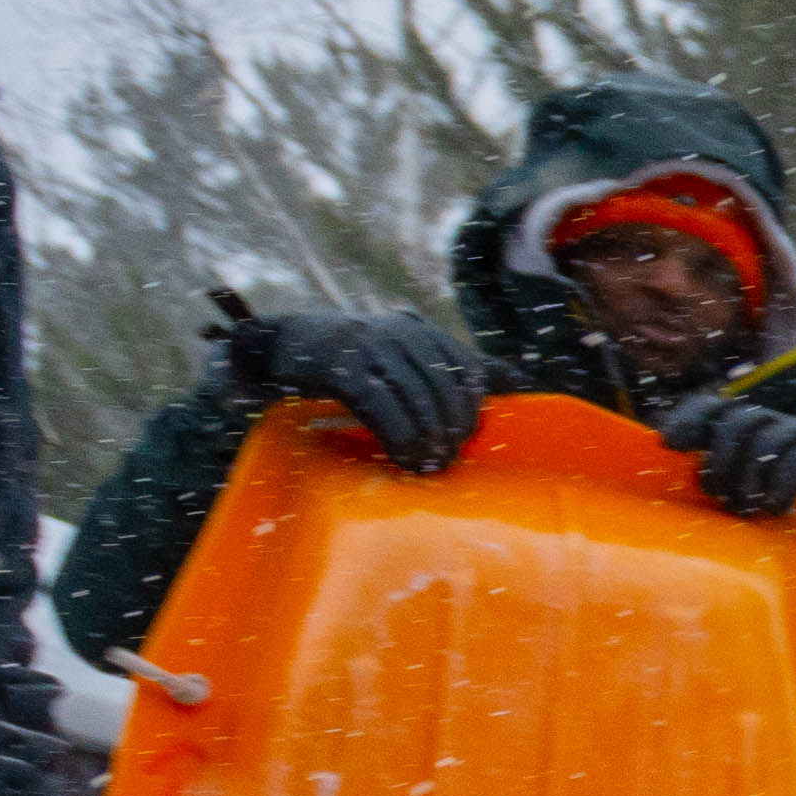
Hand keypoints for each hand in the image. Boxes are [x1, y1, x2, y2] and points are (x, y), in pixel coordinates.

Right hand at [212, 295, 483, 473]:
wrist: (283, 344)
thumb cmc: (347, 357)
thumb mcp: (397, 351)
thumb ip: (447, 365)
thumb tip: (512, 378)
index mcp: (417, 328)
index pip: (464, 367)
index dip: (471, 407)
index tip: (465, 438)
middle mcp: (398, 332)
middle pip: (442, 388)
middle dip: (451, 430)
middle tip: (447, 461)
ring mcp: (370, 348)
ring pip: (416, 400)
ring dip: (427, 441)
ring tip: (428, 466)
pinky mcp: (344, 370)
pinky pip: (384, 410)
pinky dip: (400, 440)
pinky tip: (403, 459)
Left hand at [665, 393, 795, 524]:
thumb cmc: (767, 515)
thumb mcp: (731, 492)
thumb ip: (706, 470)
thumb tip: (663, 440)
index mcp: (745, 426)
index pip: (713, 407)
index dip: (689, 419)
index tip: (667, 443)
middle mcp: (774, 421)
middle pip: (737, 421)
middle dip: (721, 460)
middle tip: (717, 495)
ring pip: (766, 440)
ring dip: (749, 478)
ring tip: (745, 508)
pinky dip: (781, 486)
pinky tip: (773, 508)